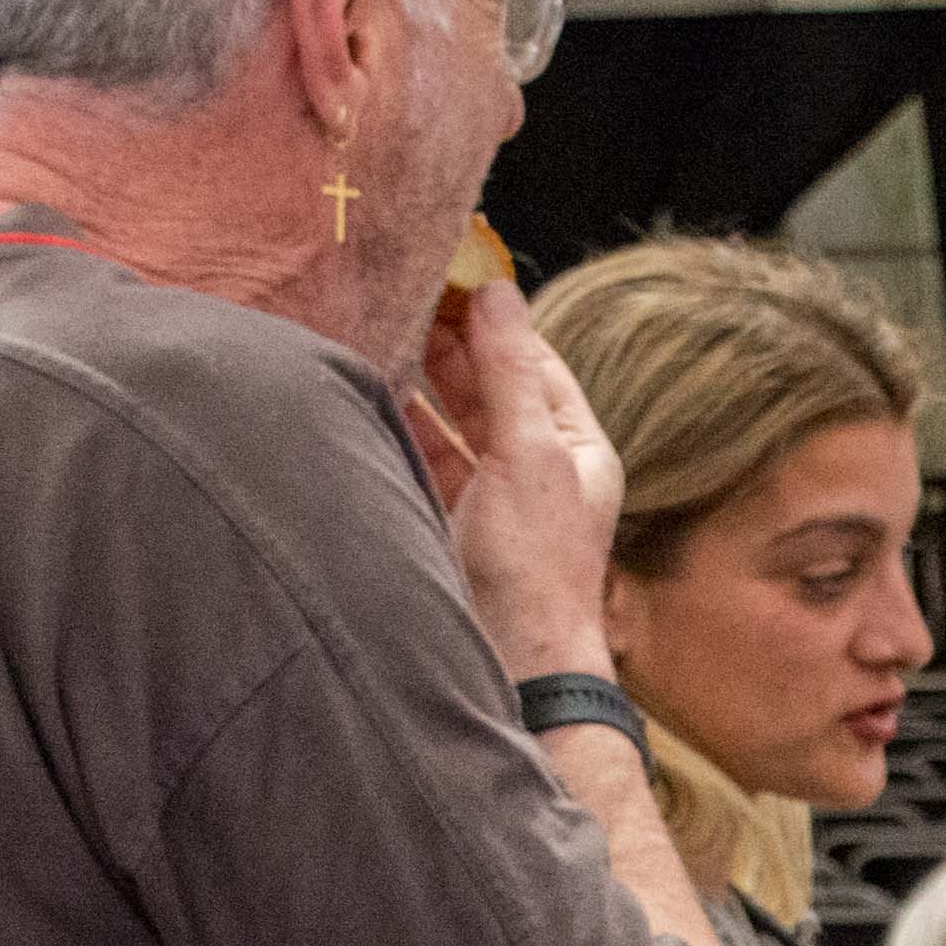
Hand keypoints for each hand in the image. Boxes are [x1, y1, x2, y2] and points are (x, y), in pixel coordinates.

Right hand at [406, 273, 624, 684]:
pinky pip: (423, 459)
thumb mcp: (528, 455)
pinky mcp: (449, 522)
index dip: (493, 320)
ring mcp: (491, 497)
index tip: (448, 276)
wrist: (514, 668)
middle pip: (489, 387)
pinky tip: (369, 395)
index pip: (533, 362)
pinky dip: (399, 426)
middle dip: (449, 344)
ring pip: (451, 422)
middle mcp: (537, 468)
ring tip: (378, 330)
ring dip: (419, 381)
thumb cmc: (534, 569)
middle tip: (401, 293)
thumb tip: (497, 294)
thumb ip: (508, 373)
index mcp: (575, 448)